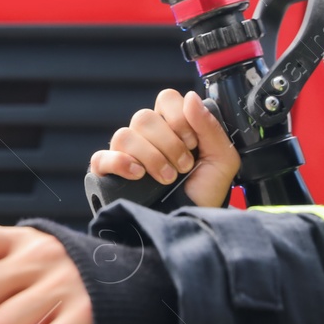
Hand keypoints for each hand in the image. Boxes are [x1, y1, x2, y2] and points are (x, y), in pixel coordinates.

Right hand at [89, 88, 238, 206]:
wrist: (191, 226)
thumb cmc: (205, 194)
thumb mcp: (222, 160)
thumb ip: (210, 126)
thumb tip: (190, 97)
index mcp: (172, 127)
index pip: (166, 99)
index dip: (179, 117)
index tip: (193, 143)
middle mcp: (147, 137)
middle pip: (144, 116)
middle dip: (169, 143)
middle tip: (183, 167)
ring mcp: (125, 154)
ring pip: (124, 135)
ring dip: (151, 157)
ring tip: (167, 178)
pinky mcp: (109, 174)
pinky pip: (101, 157)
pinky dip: (120, 162)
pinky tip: (138, 175)